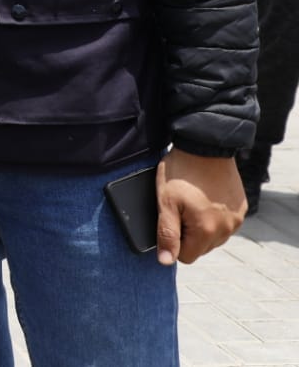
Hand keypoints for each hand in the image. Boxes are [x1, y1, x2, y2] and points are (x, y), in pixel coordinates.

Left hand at [156, 149, 244, 264]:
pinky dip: (214, 216)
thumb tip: (165, 261)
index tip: (171, 220)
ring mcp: (237, 219)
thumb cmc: (181, 172)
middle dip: (187, 234)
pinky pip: (225, 223)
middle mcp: (227, 229)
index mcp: (207, 231)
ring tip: (193, 201)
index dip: (174, 241)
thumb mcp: (166, 202)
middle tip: (180, 208)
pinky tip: (206, 197)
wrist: (205, 145)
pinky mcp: (242, 207)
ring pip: (214, 237)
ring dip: (202, 226)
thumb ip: (166, 234)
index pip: (186, 257)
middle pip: (200, 248)